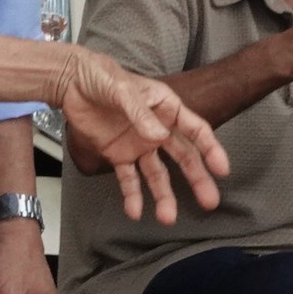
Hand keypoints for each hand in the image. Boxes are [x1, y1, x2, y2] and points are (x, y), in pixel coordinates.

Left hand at [54, 47, 229, 223]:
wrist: (71, 81)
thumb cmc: (101, 76)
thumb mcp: (122, 89)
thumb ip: (140, 113)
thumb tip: (159, 136)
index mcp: (166, 107)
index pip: (195, 130)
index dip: (210, 149)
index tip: (221, 169)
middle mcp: (157, 129)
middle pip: (183, 157)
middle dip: (196, 180)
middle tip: (209, 202)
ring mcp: (139, 144)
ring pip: (158, 174)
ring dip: (164, 196)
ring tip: (167, 217)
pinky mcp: (118, 154)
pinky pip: (128, 178)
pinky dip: (132, 195)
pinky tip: (134, 211)